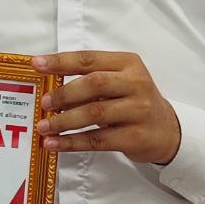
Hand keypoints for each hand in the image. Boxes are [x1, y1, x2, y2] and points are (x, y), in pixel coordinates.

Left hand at [33, 51, 180, 165]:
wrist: (167, 130)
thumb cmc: (134, 101)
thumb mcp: (120, 81)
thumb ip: (91, 78)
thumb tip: (49, 86)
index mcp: (128, 63)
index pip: (89, 59)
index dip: (61, 61)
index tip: (37, 64)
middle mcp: (136, 84)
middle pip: (94, 84)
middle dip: (64, 94)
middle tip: (44, 103)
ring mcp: (138, 111)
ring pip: (95, 114)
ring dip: (64, 121)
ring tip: (44, 127)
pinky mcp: (135, 137)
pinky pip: (98, 140)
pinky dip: (72, 142)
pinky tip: (54, 144)